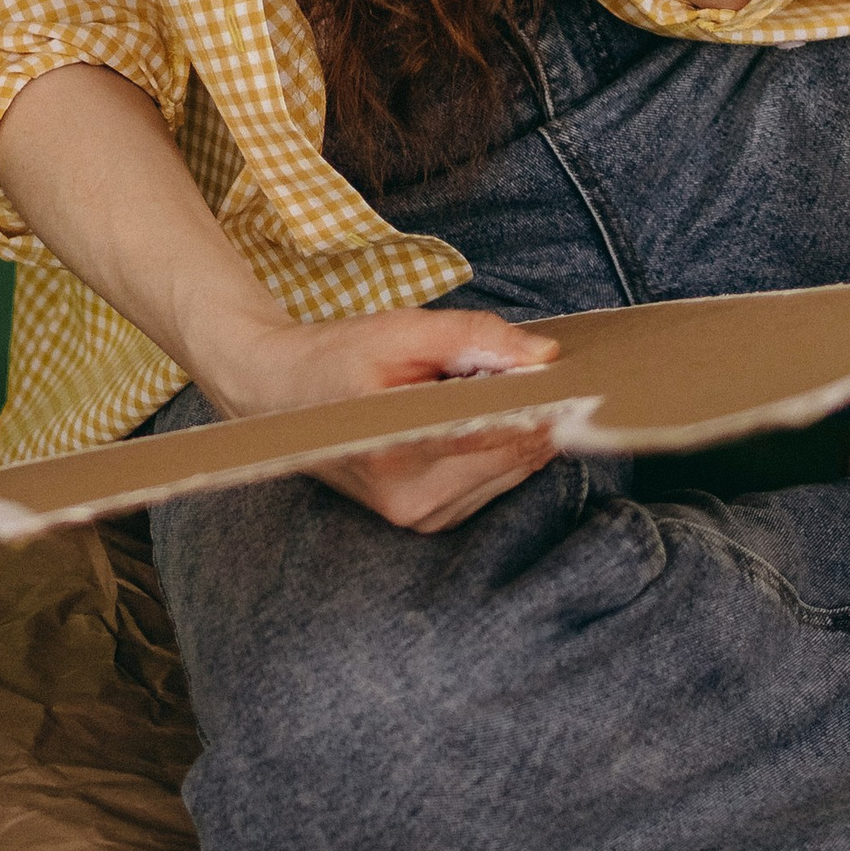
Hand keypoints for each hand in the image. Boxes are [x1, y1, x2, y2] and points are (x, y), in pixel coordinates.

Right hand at [200, 302, 563, 533]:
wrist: (273, 393)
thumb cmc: (334, 356)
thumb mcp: (401, 329)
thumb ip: (474, 337)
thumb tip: (545, 358)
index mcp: (399, 452)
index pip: (499, 435)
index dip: (545, 407)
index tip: (576, 383)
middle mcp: (411, 500)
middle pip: (513, 459)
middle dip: (531, 415)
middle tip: (525, 372)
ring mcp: (417, 517)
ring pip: (508, 476)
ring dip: (515, 433)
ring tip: (481, 391)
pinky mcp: (423, 521)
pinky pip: (489, 486)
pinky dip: (496, 451)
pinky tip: (472, 419)